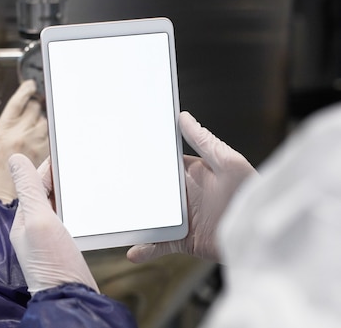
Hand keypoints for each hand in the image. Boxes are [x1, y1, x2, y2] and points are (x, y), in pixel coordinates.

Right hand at [0, 80, 48, 206]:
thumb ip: (0, 132)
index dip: (25, 90)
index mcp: (4, 132)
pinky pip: (51, 138)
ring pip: (46, 122)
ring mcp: (37, 146)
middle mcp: (22, 136)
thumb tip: (10, 123)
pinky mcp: (47, 157)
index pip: (18, 102)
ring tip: (35, 129)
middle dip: (34, 106)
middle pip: (35, 108)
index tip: (30, 86)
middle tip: (33, 109)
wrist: (0, 203)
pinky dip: (47, 137)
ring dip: (42, 121)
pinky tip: (41, 142)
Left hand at [9, 154, 98, 293]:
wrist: (72, 298)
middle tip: (74, 160)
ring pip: (57, 205)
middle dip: (57, 177)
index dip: (46, 166)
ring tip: (81, 177)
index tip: (62, 150)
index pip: (32, 184)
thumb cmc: (54, 265)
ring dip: (67, 191)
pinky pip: (68, 220)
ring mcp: (49, 239)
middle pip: (44, 193)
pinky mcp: (65, 247)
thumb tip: (14, 159)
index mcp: (23, 220)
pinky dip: (75, 208)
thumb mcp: (39, 220)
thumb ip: (28, 190)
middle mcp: (33, 228)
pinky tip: (87, 206)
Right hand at [127, 111, 256, 263]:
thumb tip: (184, 117)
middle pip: (152, 190)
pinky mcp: (183, 241)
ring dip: (134, 219)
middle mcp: (184, 195)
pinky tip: (133, 252)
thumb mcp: (229, 162)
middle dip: (132, 188)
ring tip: (115, 220)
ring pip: (150, 217)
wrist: (261, 235)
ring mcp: (181, 218)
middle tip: (109, 184)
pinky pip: (159, 244)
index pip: (164, 164)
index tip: (123, 151)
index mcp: (193, 174)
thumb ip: (205, 141)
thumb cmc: (250, 194)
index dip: (145, 158)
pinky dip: (145, 248)